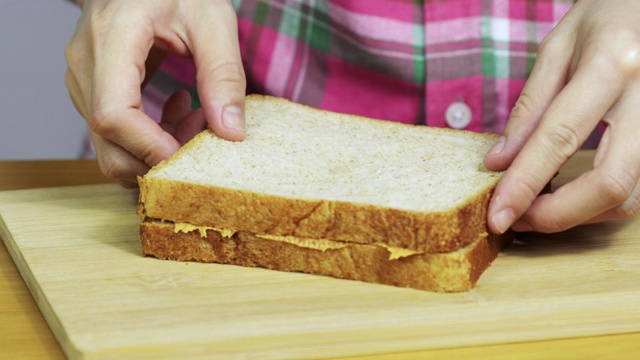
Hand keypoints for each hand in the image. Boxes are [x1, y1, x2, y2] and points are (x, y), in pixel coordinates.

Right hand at [65, 0, 245, 186]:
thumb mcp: (213, 20)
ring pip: (111, 145)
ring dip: (159, 148)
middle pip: (106, 142)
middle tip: (202, 133)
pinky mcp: (91, 89)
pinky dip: (151, 137)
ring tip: (198, 116)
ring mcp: (82, 78)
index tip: (192, 154)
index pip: (113, 114)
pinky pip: (114, 133)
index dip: (151, 147)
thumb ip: (223, 74)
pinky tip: (181, 109)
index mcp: (112, 37)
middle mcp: (86, 62)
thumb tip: (230, 133)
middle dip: (158, 157)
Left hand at [483, 0, 639, 233]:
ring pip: (630, 197)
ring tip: (534, 204)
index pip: (560, 138)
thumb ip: (529, 107)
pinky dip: (596, 203)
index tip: (496, 216)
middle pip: (610, 183)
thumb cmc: (607, 16)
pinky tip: (566, 193)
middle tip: (516, 218)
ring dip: (576, 214)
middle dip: (556, 215)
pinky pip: (637, 189)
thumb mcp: (558, 48)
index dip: (524, 185)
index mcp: (613, 65)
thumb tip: (499, 161)